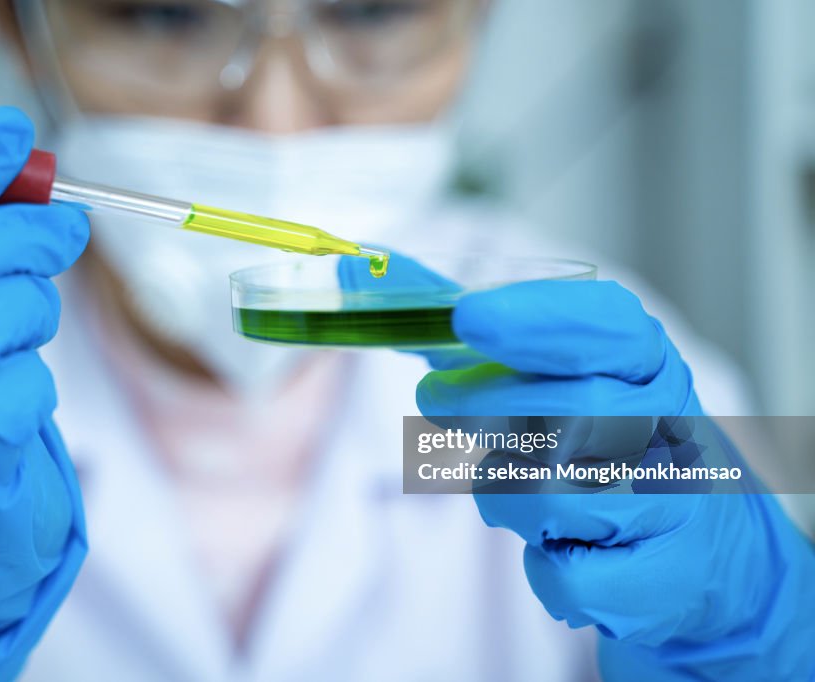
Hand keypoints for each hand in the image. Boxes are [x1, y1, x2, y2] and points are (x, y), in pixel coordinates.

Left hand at [419, 278, 814, 679]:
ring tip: (526, 487)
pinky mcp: (664, 578)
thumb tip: (366, 274)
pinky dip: (545, 565)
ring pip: (548, 497)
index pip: (608, 328)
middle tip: (433, 397)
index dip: (536, 320)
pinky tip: (568, 548)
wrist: (694, 547)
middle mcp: (670, 425)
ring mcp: (675, 505)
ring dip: (506, 496)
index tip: (467, 317)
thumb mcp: (556, 376)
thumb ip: (470, 333)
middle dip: (482, 409)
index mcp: (646, 362)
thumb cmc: (601, 446)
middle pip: (564, 413)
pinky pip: (562, 573)